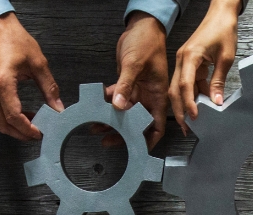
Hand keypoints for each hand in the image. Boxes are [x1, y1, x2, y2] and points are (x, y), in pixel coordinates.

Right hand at [0, 12, 62, 139]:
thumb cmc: (13, 39)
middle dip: (21, 133)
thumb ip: (49, 88)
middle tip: (36, 134)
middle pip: (3, 124)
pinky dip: (8, 117)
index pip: (14, 116)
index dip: (28, 129)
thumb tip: (57, 108)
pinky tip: (22, 113)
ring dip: (14, 126)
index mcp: (2, 82)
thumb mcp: (38, 63)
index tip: (40, 132)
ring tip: (32, 124)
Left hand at [107, 12, 168, 149]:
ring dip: (110, 120)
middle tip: (107, 140)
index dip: (148, 140)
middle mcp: (148, 97)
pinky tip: (95, 107)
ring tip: (95, 127)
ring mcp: (137, 91)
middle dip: (123, 133)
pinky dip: (106, 104)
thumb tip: (118, 106)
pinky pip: (115, 98)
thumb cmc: (147, 42)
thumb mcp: (135, 64)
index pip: (156, 126)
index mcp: (158, 95)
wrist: (141, 26)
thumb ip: (125, 86)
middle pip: (137, 123)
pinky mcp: (126, 84)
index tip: (136, 150)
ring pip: (123, 113)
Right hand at [169, 0, 239, 132]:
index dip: (188, 103)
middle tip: (187, 126)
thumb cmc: (223, 29)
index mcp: (190, 57)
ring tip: (193, 120)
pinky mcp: (188, 63)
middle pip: (175, 90)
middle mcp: (182, 60)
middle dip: (180, 109)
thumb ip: (219, 81)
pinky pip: (188, 83)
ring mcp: (183, 62)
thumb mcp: (225, 57)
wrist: (221, 13)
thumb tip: (216, 102)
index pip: (185, 85)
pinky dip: (193, 94)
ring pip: (179, 88)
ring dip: (186, 104)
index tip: (194, 117)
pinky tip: (200, 105)